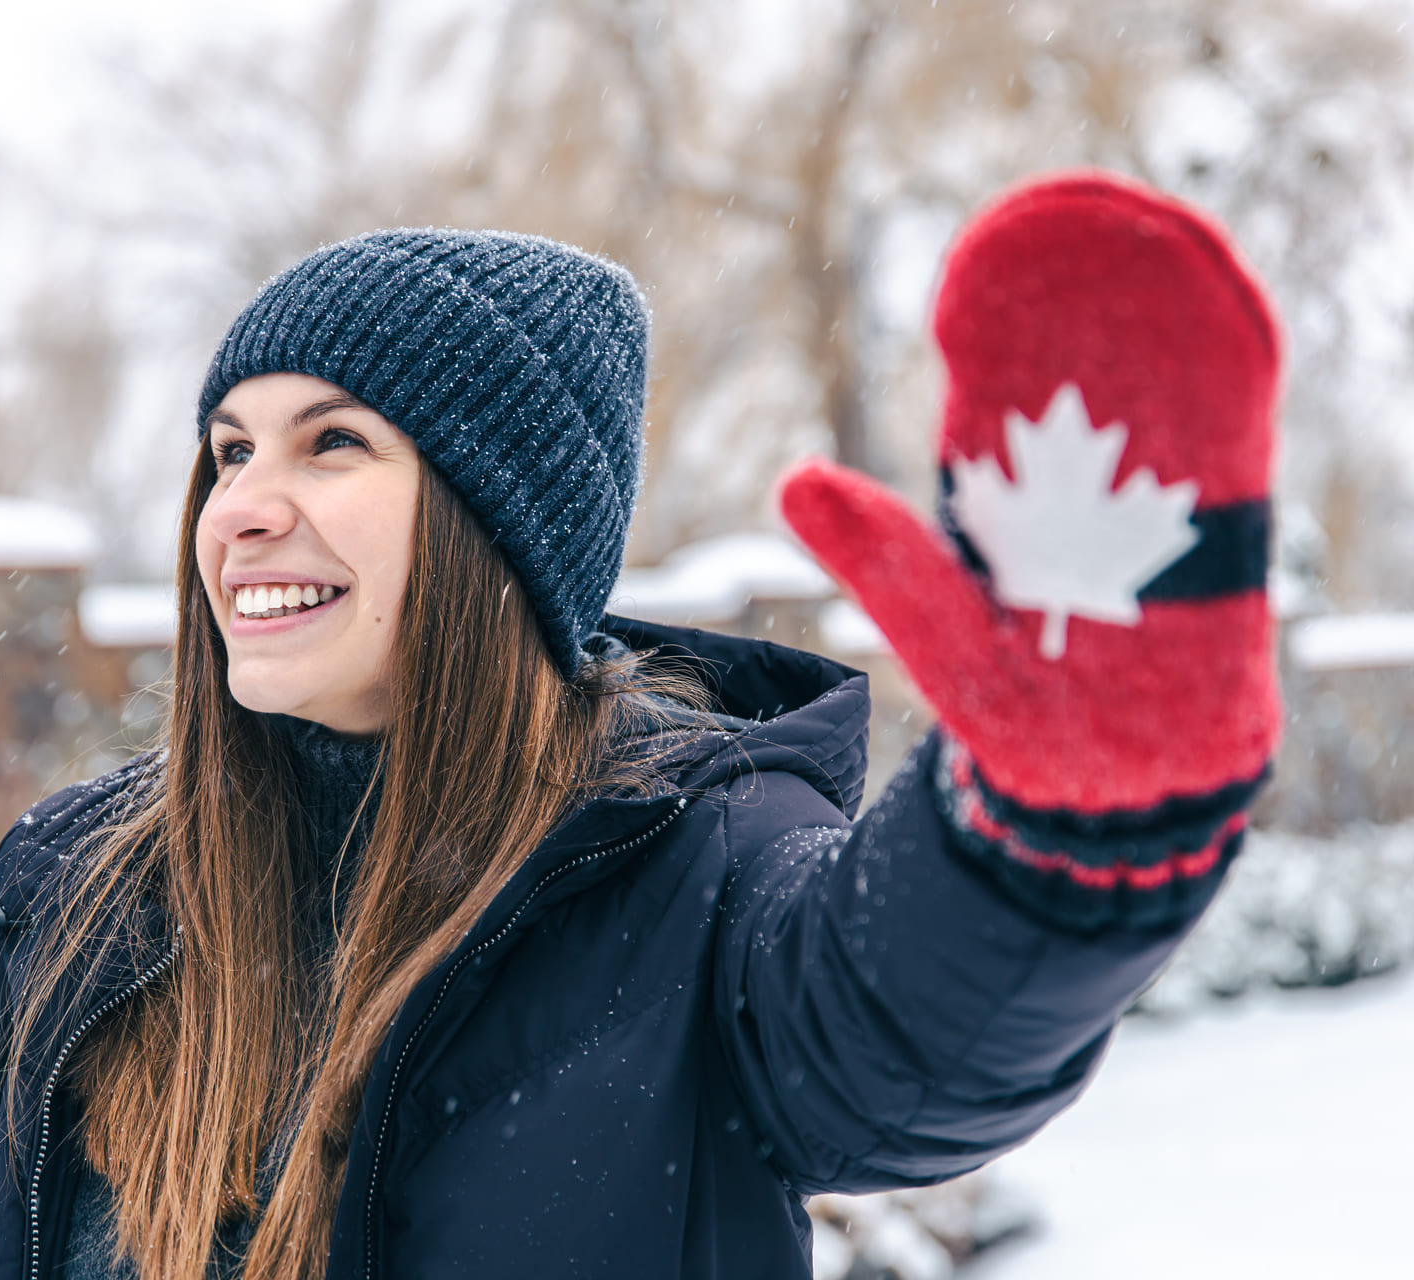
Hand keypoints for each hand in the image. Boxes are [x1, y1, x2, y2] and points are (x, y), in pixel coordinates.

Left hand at [778, 172, 1279, 816]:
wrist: (1115, 780)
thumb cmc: (1019, 707)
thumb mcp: (939, 630)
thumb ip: (882, 556)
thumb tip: (794, 477)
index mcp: (1010, 494)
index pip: (1004, 380)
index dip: (999, 311)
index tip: (985, 251)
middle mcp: (1084, 481)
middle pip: (1090, 361)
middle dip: (1086, 284)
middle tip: (1070, 214)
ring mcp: (1158, 497)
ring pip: (1163, 383)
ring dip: (1162, 306)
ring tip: (1148, 234)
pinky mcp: (1223, 523)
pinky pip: (1229, 435)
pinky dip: (1225, 368)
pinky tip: (1221, 305)